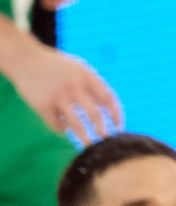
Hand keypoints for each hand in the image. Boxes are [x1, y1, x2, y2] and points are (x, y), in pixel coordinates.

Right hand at [4, 39, 121, 145]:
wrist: (26, 59)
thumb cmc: (58, 66)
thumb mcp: (79, 68)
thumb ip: (95, 85)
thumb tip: (110, 109)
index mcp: (87, 76)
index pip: (108, 98)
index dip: (116, 114)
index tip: (119, 127)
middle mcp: (74, 86)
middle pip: (94, 113)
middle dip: (101, 130)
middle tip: (106, 142)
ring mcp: (57, 96)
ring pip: (75, 123)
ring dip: (83, 137)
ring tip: (89, 146)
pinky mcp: (41, 105)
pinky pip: (55, 124)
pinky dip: (61, 130)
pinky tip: (64, 130)